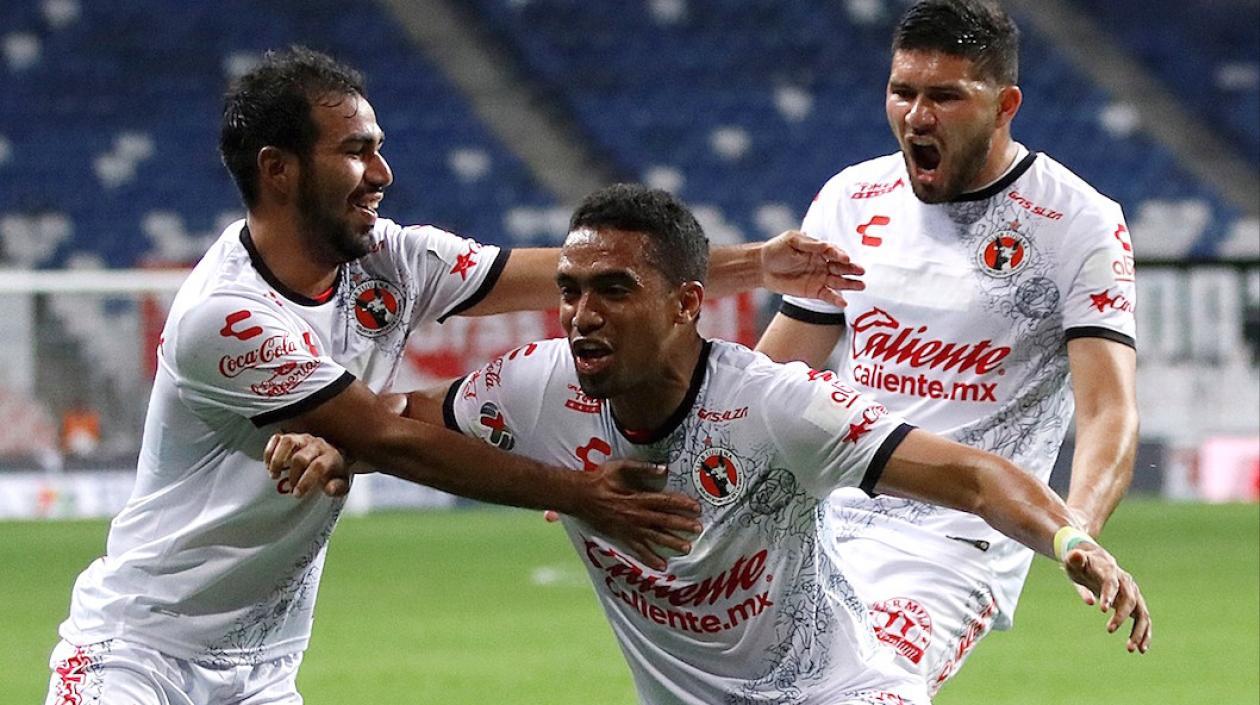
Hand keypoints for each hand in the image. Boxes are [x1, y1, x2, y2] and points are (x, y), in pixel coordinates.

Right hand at [265, 433, 350, 497]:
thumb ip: (337, 488)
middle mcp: (317, 445)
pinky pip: (277, 438)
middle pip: (301, 457)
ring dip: (277, 460)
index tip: (298, 493)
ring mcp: (303, 439)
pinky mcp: (291, 437)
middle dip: (293, 475)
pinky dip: (269, 452)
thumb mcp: (341, 484)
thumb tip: (329, 489)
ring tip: (274, 475)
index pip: (318, 466)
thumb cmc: (333, 472)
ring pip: (287, 442)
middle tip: (290, 488)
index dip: (306, 481)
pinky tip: (269, 465)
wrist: (332, 458)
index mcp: (331, 456)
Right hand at [571, 460, 702, 570]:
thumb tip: (663, 469)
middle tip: (698, 529)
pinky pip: (638, 550)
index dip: (682, 505)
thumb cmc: (600, 479)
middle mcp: (637, 515)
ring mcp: (630, 528)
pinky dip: (650, 558)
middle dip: (683, 525)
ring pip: (655, 537)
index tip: (696, 508)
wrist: (580, 496)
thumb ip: (642, 468)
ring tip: (686, 548)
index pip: (665, 502)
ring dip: (672, 543)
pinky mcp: (622, 537)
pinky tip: (661, 565)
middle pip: (664, 521)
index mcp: (639, 497)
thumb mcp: (620, 467)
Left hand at [761, 230, 863, 306]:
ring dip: (850, 284)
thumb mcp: (792, 241)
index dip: (839, 255)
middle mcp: (823, 263)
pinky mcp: (814, 291)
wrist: (762, 267)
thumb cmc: (777, 249)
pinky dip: (836, 299)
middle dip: (851, 269)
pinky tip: (843, 302)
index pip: (833, 252)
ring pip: (838, 281)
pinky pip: (827, 295)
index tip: (845, 258)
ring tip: (861, 286)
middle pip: (840, 267)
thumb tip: (827, 245)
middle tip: (861, 271)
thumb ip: (810, 245)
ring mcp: (820, 278)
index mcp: (819, 250)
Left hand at [1063, 543, 1151, 653]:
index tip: (1102, 609)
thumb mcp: (1074, 560)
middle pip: (1130, 599)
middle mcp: (1126, 582)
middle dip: (1121, 616)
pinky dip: (1144, 634)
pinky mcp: (1136, 605)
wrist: (1095, 561)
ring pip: (1142, 613)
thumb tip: (1076, 556)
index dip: (1108, 595)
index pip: (1112, 583)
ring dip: (1138, 631)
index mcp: (1110, 571)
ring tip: (1131, 649)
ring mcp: (1133, 593)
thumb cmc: (1081, 563)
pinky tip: (1141, 649)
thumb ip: (1075, 559)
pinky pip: (1144, 620)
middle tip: (1109, 630)